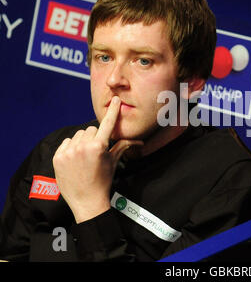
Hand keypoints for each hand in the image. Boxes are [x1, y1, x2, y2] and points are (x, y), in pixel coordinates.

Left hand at [53, 96, 142, 222]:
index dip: (112, 111)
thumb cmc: (103, 181)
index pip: (107, 123)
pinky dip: (72, 147)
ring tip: (85, 156)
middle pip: (92, 129)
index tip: (115, 99)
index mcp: (99, 146)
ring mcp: (68, 152)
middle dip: (96, 136)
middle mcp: (83, 146)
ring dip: (83, 141)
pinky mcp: (58, 157)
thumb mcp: (113, 162)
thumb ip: (123, 146)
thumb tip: (140, 142)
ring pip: (79, 134)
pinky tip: (75, 159)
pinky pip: (67, 142)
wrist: (86, 201)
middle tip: (97, 151)